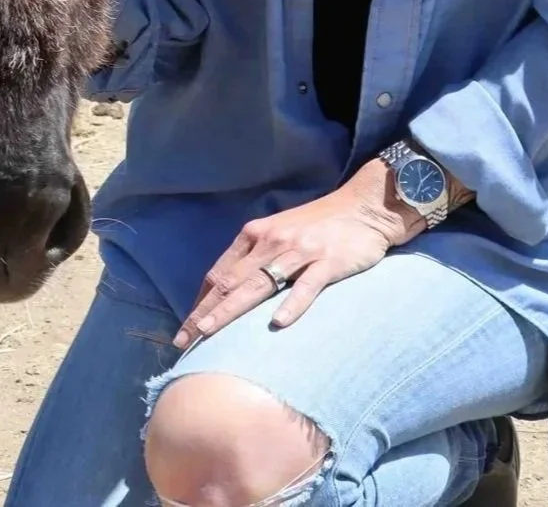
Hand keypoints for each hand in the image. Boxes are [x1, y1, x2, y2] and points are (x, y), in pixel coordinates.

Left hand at [172, 159, 418, 349]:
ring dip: (231, 310)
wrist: (363, 206)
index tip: (186, 329)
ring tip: (210, 333)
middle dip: (205, 312)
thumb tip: (229, 290)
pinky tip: (277, 324)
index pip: (220, 273)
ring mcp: (299, 252)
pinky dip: (291, 304)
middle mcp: (271, 242)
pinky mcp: (328, 261)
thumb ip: (255, 257)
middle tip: (184, 340)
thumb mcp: (280, 234)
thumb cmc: (319, 225)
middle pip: (231, 282)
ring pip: (258, 284)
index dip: (200, 302)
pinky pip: (306, 286)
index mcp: (256, 235)